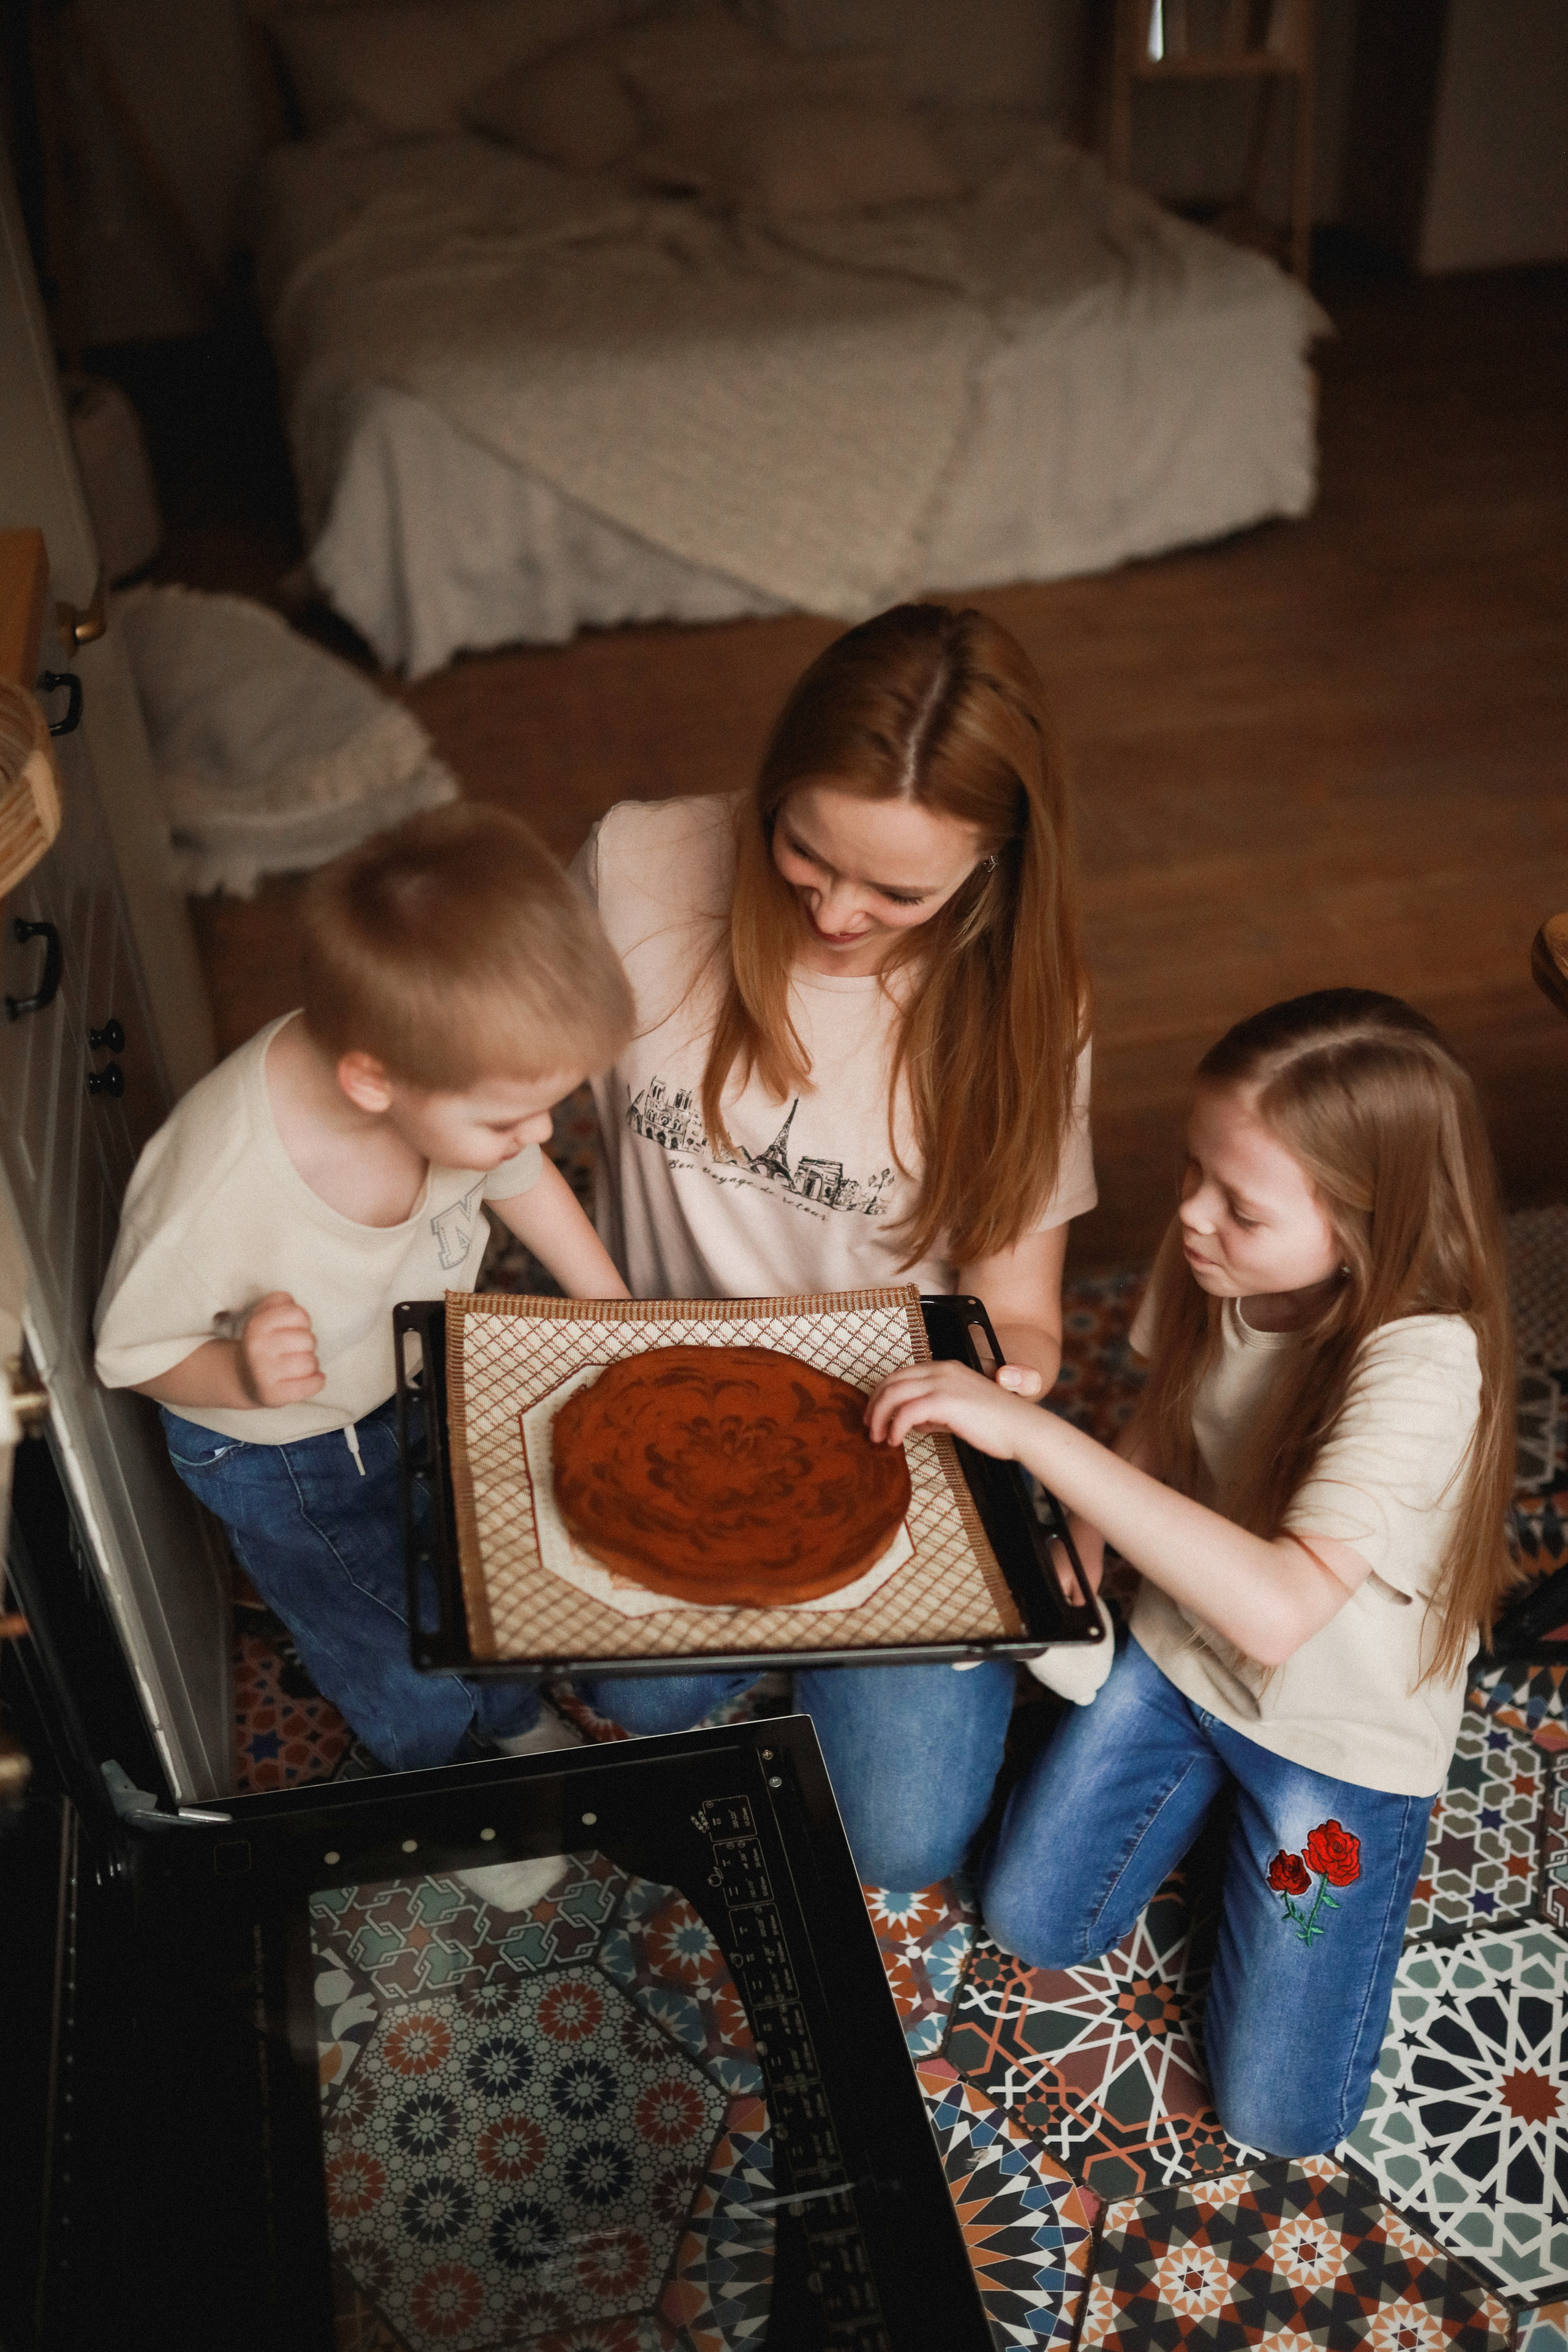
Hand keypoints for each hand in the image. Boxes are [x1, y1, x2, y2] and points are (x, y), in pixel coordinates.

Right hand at [238, 1293, 323, 1405]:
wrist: (244, 1378)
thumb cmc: (264, 1342)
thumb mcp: (263, 1315)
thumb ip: (279, 1301)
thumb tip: (290, 1301)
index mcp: (255, 1325)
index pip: (297, 1313)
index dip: (302, 1321)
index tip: (293, 1328)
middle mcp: (256, 1348)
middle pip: (308, 1339)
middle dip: (307, 1344)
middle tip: (295, 1349)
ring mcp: (263, 1373)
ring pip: (311, 1362)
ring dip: (310, 1364)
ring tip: (298, 1364)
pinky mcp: (273, 1395)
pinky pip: (312, 1384)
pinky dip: (317, 1381)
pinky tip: (311, 1378)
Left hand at [865, 1358, 1040, 1458]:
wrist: (1022, 1429)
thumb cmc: (996, 1424)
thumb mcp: (959, 1412)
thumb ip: (934, 1413)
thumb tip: (912, 1424)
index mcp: (945, 1368)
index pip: (901, 1374)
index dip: (882, 1394)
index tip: (875, 1415)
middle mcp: (941, 1370)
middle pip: (892, 1381)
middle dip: (875, 1404)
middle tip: (869, 1428)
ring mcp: (942, 1383)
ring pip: (894, 1393)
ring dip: (880, 1416)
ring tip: (877, 1437)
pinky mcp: (944, 1401)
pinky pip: (907, 1412)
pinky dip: (895, 1427)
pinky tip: (895, 1441)